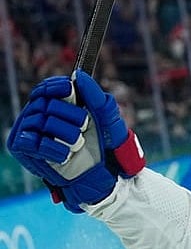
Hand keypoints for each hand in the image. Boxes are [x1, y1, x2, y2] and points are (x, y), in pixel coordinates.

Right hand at [5, 69, 144, 211]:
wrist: (104, 173)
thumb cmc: (106, 144)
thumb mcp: (107, 117)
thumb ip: (95, 95)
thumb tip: (78, 75)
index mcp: (56, 105)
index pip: (45, 89)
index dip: (55, 87)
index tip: (70, 90)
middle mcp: (39, 116)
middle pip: (44, 103)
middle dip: (70, 114)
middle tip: (84, 126)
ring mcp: (30, 132)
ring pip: (40, 121)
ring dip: (66, 134)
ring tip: (78, 143)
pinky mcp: (24, 151)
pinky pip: (31, 142)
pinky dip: (53, 148)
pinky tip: (66, 154)